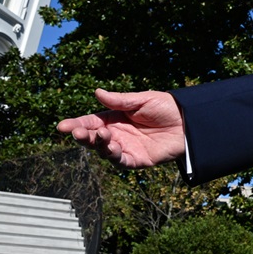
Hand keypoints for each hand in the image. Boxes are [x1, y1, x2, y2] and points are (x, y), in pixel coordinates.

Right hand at [57, 88, 185, 167]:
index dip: (76, 124)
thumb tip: (97, 92)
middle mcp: (118, 134)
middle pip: (93, 138)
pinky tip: (110, 148)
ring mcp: (127, 147)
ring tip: (100, 135)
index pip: (91, 122)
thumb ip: (120, 100)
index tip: (61, 126)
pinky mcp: (138, 160)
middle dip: (83, 135)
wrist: (190, 121)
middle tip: (76, 132)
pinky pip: (121, 161)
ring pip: (104, 150)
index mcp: (115, 118)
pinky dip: (113, 156)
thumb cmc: (167, 108)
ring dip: (98, 144)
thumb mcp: (143, 100)